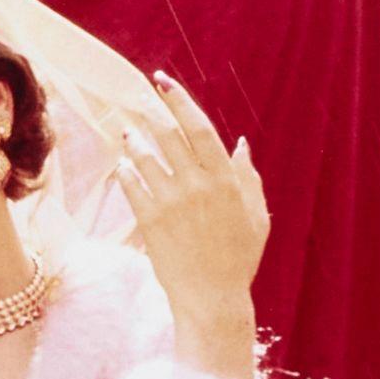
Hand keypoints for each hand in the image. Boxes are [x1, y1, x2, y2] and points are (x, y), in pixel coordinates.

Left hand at [120, 76, 265, 375]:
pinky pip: (131, 184)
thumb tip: (240, 144)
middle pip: (168, 134)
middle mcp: (197, 185)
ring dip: (133, 138)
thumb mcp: (256, 215)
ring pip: (144, 155)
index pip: (199, 127)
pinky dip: (125, 169)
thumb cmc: (238, 257)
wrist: (212, 298)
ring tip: (127, 130)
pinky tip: (123, 164)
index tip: (163, 81)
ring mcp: (171, 202)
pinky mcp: (149, 220)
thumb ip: (248, 177)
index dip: (180, 100)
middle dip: (149, 110)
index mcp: (226, 180)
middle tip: (136, 96)